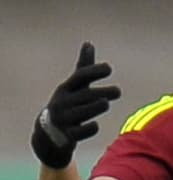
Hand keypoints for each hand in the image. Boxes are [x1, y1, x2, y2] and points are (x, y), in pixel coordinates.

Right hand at [32, 42, 120, 168]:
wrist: (47, 135)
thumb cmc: (67, 105)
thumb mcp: (73, 87)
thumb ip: (84, 69)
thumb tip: (89, 43)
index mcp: (66, 89)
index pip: (80, 77)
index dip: (93, 71)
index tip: (109, 68)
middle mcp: (63, 102)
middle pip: (84, 95)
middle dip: (100, 92)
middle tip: (118, 91)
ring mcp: (63, 119)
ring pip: (80, 112)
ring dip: (93, 107)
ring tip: (105, 102)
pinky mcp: (66, 136)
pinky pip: (78, 132)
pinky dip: (87, 128)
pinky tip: (95, 124)